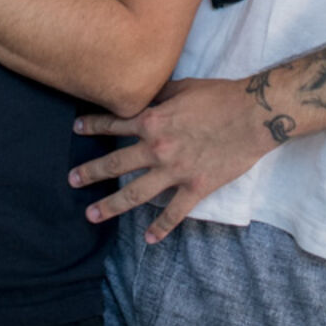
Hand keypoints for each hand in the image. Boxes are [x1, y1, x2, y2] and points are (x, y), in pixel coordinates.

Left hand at [69, 77, 276, 242]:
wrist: (254, 115)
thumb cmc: (221, 96)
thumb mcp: (184, 86)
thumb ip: (160, 93)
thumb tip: (145, 92)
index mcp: (153, 121)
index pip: (114, 124)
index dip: (93, 126)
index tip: (76, 128)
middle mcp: (158, 148)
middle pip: (116, 163)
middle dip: (91, 172)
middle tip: (72, 180)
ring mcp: (176, 171)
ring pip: (136, 192)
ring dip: (112, 205)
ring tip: (92, 215)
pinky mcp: (196, 187)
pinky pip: (174, 212)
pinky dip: (161, 228)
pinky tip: (149, 239)